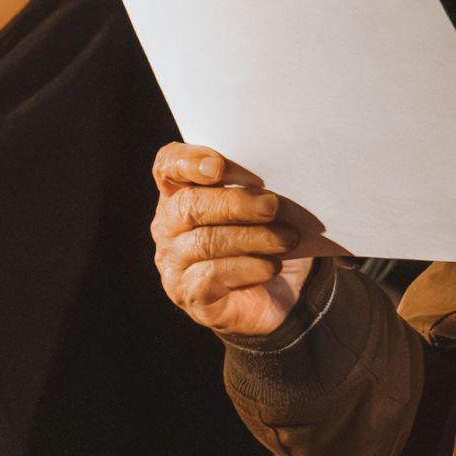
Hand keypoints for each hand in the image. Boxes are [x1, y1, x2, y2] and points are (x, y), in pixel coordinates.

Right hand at [151, 142, 311, 336]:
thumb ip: (259, 189)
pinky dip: (249, 268)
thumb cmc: (264, 237)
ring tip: (287, 239)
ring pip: (204, 242)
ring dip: (252, 238)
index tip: (219, 168)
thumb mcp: (263, 206)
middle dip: (234, 203)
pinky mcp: (190, 295)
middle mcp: (169, 226)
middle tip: (272, 206)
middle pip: (188, 205)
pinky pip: (213, 276)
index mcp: (181, 192)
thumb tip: (275, 187)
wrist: (274, 294)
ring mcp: (174, 263)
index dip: (189, 161)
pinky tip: (272, 266)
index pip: (168, 165)